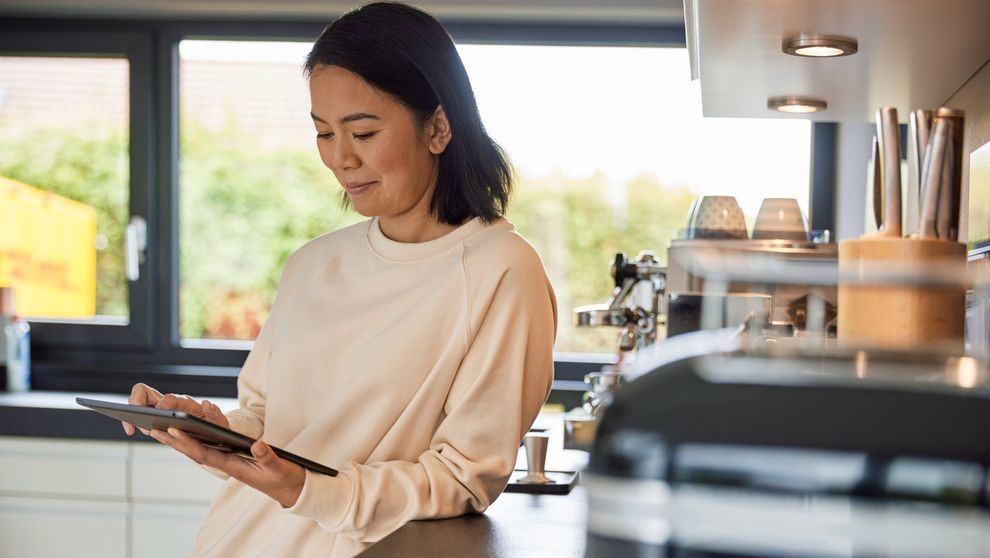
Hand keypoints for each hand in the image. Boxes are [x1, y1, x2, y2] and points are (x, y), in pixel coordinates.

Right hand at [121, 383, 228, 435]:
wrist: (211, 427)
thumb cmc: (214, 424)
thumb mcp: (220, 422)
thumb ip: (215, 415)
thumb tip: (206, 403)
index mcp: (184, 402)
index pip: (168, 398)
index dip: (160, 407)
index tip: (157, 418)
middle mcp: (169, 401)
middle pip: (144, 390)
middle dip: (135, 403)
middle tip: (135, 420)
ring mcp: (158, 407)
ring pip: (137, 400)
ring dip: (131, 412)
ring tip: (131, 429)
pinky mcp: (153, 415)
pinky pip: (137, 412)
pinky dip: (131, 420)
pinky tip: (131, 430)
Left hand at [150, 428, 304, 507]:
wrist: (292, 489)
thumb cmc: (284, 478)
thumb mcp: (279, 467)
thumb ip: (267, 457)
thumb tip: (255, 444)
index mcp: (234, 467)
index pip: (205, 453)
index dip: (188, 442)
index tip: (172, 430)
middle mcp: (227, 464)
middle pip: (196, 452)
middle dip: (175, 441)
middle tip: (153, 428)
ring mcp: (230, 461)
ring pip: (200, 450)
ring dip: (181, 441)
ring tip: (162, 429)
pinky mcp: (235, 458)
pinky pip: (210, 448)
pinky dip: (196, 441)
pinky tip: (187, 434)